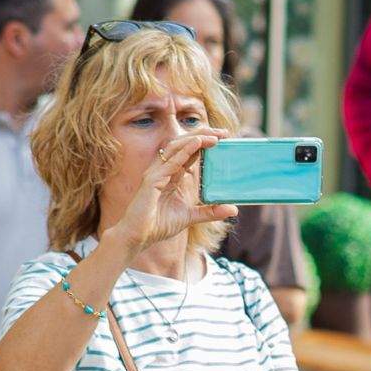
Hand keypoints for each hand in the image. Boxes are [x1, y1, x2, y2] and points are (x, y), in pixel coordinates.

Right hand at [113, 131, 236, 254]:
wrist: (137, 238)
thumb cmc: (158, 225)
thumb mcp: (190, 217)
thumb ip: (210, 212)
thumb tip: (233, 209)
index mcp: (171, 175)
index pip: (189, 152)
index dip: (205, 142)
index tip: (224, 137)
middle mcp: (163, 170)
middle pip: (183, 145)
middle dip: (202, 135)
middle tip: (223, 132)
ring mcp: (156, 174)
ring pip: (175, 148)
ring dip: (195, 139)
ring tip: (214, 136)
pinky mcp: (151, 182)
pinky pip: (169, 163)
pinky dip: (183, 152)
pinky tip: (197, 144)